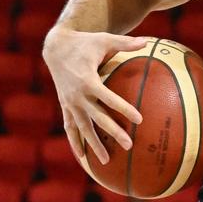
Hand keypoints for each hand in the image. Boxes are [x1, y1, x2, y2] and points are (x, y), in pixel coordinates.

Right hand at [43, 27, 150, 165]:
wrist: (55, 47)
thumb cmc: (84, 42)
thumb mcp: (104, 40)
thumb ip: (125, 43)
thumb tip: (146, 41)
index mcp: (88, 80)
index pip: (109, 98)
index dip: (124, 109)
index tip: (139, 120)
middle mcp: (77, 95)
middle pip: (97, 118)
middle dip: (113, 132)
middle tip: (129, 145)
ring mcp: (70, 103)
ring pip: (83, 128)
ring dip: (94, 145)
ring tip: (107, 161)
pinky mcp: (65, 106)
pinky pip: (70, 128)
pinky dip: (75, 143)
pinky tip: (83, 158)